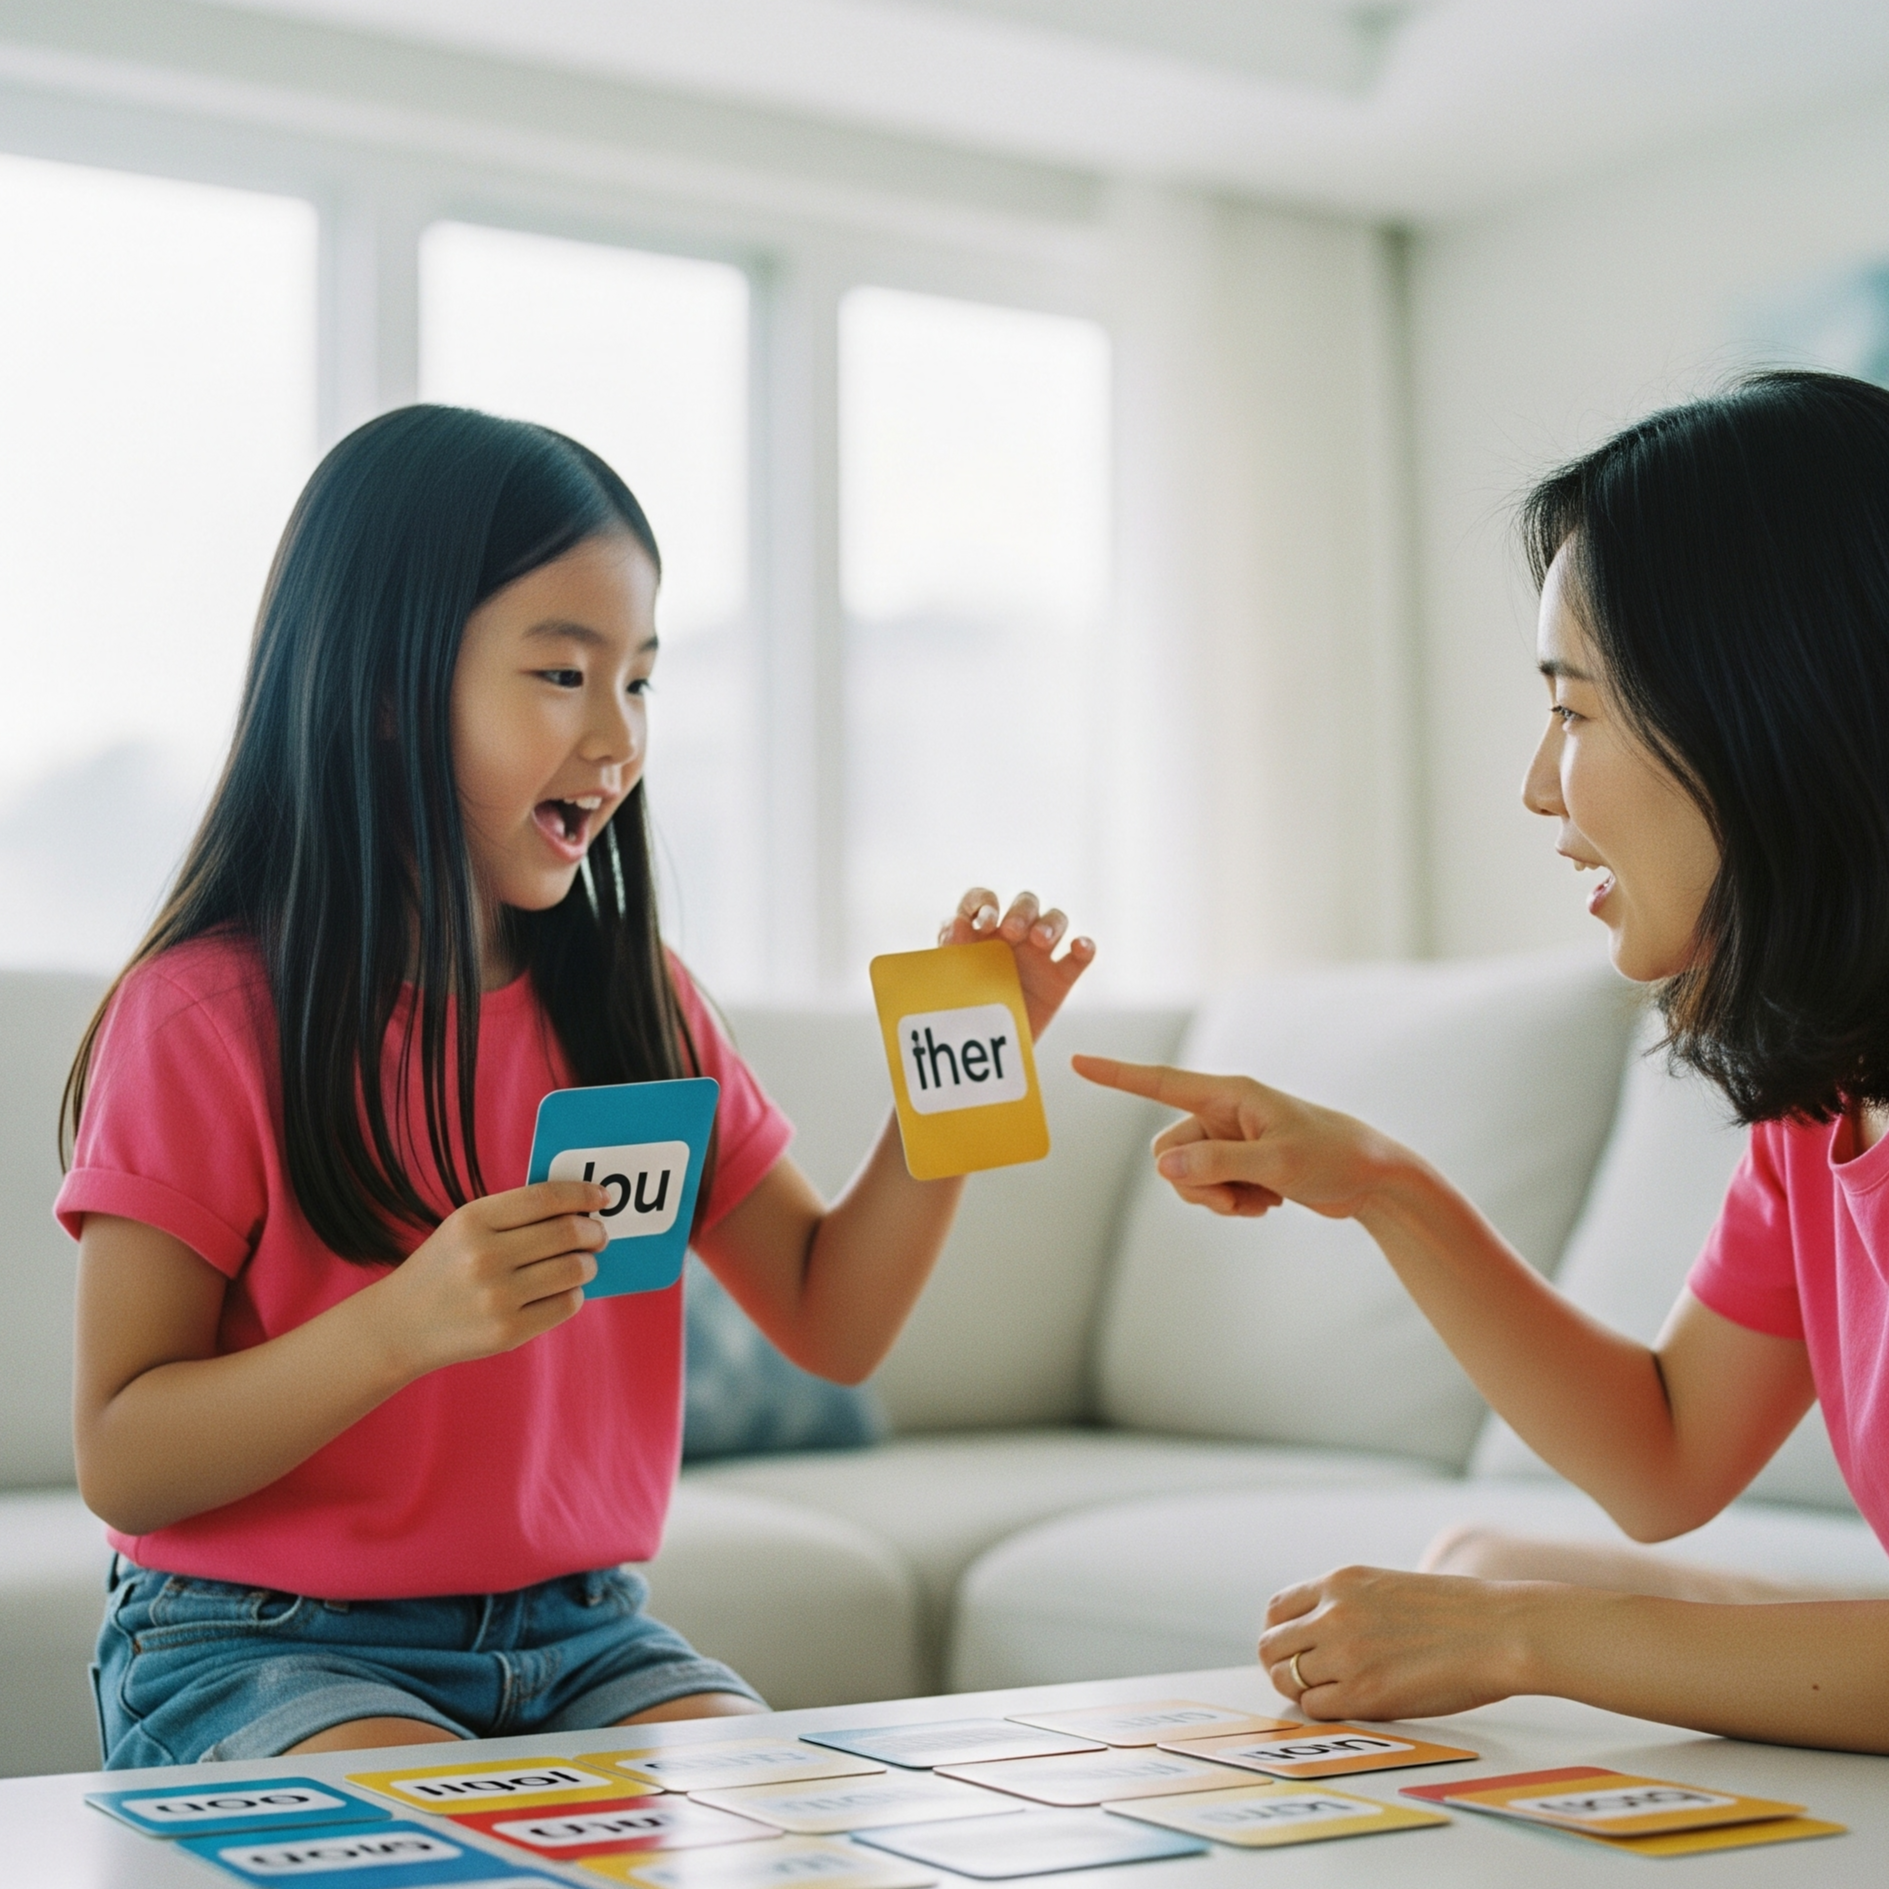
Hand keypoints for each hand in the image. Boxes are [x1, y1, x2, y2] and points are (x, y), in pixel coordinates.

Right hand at [370, 1181, 607, 1376]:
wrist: (400, 1325)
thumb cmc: (445, 1267)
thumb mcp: (465, 1226)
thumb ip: (516, 1214)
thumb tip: (581, 1208)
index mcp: (473, 1220)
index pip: (546, 1198)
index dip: (582, 1194)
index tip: (601, 1197)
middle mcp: (484, 1257)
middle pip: (567, 1233)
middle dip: (593, 1231)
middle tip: (598, 1234)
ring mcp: (496, 1298)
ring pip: (574, 1269)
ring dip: (588, 1264)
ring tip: (583, 1263)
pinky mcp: (507, 1332)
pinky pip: (566, 1304)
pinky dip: (574, 1294)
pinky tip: (563, 1290)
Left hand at [939, 887, 1093, 1038]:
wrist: (984, 1049)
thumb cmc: (964, 1008)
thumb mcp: (951, 979)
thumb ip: (951, 950)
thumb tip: (956, 922)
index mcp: (981, 930)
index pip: (983, 899)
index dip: (984, 903)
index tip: (984, 923)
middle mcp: (1012, 935)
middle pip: (1026, 903)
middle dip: (1021, 912)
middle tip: (1011, 932)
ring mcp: (1039, 954)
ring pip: (1056, 920)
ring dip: (1050, 923)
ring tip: (1040, 940)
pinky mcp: (1060, 977)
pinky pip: (1079, 956)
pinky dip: (1084, 947)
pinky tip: (1080, 948)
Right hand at [1068, 1059, 1397, 1219]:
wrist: (1371, 1179)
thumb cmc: (1331, 1156)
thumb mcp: (1276, 1162)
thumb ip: (1217, 1164)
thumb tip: (1164, 1168)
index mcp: (1229, 1094)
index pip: (1159, 1082)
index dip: (1116, 1075)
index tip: (1076, 1062)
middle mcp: (1223, 1112)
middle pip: (1169, 1152)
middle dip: (1194, 1185)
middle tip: (1238, 1199)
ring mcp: (1229, 1139)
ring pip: (1185, 1177)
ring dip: (1215, 1198)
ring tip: (1259, 1202)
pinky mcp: (1239, 1163)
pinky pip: (1207, 1188)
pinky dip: (1230, 1202)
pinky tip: (1267, 1203)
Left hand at [1259, 1565, 1537, 1720]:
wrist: (1497, 1631)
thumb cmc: (1455, 1613)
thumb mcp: (1388, 1586)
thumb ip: (1348, 1604)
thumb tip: (1319, 1632)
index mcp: (1340, 1581)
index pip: (1278, 1609)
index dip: (1280, 1632)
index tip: (1292, 1648)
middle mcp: (1334, 1613)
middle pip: (1271, 1645)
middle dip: (1279, 1663)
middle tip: (1299, 1679)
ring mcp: (1345, 1654)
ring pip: (1288, 1678)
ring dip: (1300, 1689)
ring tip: (1327, 1695)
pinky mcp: (1364, 1694)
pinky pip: (1314, 1708)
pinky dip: (1322, 1711)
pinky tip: (1346, 1707)